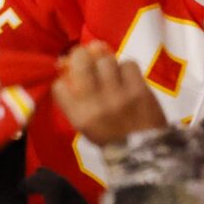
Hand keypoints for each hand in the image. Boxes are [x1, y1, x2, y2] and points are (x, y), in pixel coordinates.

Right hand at [3, 168, 103, 203]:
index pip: (43, 181)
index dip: (30, 182)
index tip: (19, 189)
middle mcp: (73, 199)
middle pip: (55, 178)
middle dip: (40, 179)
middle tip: (27, 186)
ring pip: (67, 185)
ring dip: (52, 186)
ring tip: (39, 193)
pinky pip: (73, 195)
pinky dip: (62, 195)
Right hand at [52, 41, 167, 144]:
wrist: (144, 149)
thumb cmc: (110, 135)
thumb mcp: (84, 123)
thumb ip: (74, 97)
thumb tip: (64, 62)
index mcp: (78, 116)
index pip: (59, 84)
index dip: (65, 73)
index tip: (72, 71)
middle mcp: (95, 104)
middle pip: (81, 61)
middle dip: (82, 54)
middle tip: (88, 56)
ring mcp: (118, 96)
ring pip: (106, 60)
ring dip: (107, 62)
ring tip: (110, 71)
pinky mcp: (138, 90)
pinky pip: (128, 64)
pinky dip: (127, 68)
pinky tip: (128, 78)